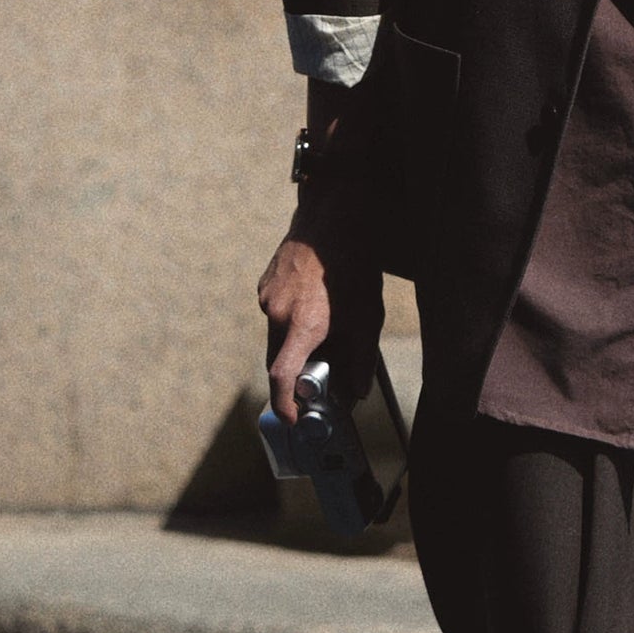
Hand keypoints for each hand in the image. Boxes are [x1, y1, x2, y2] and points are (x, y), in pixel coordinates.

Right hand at [257, 190, 383, 424]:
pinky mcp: (265, 281)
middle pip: (278, 358)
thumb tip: (357, 391)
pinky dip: (291, 314)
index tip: (292, 417)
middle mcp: (277, 312)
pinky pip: (275, 309)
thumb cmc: (354, 265)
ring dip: (295, 338)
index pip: (281, 377)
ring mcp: (267, 295)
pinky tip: (314, 298)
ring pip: (277, 332)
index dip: (285, 403)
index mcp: (301, 325)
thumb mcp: (367, 316)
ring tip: (325, 317)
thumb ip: (361, 359)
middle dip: (297, 369)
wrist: (335, 215)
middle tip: (322, 365)